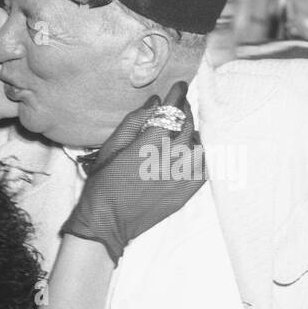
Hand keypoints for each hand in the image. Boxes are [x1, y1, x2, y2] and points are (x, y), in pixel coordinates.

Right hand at [62, 81, 204, 262]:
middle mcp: (172, 158)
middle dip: (184, 111)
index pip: (173, 110)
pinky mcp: (187, 192)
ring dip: (192, 134)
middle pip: (188, 125)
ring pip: (198, 145)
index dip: (178, 94)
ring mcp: (182, 176)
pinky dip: (199, 156)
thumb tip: (154, 101)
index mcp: (151, 143)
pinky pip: (203, 168)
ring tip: (183, 132)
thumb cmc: (104, 183)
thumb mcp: (111, 146)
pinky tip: (190, 154)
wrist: (108, 222)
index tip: (180, 86)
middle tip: (179, 106)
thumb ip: (134, 121)